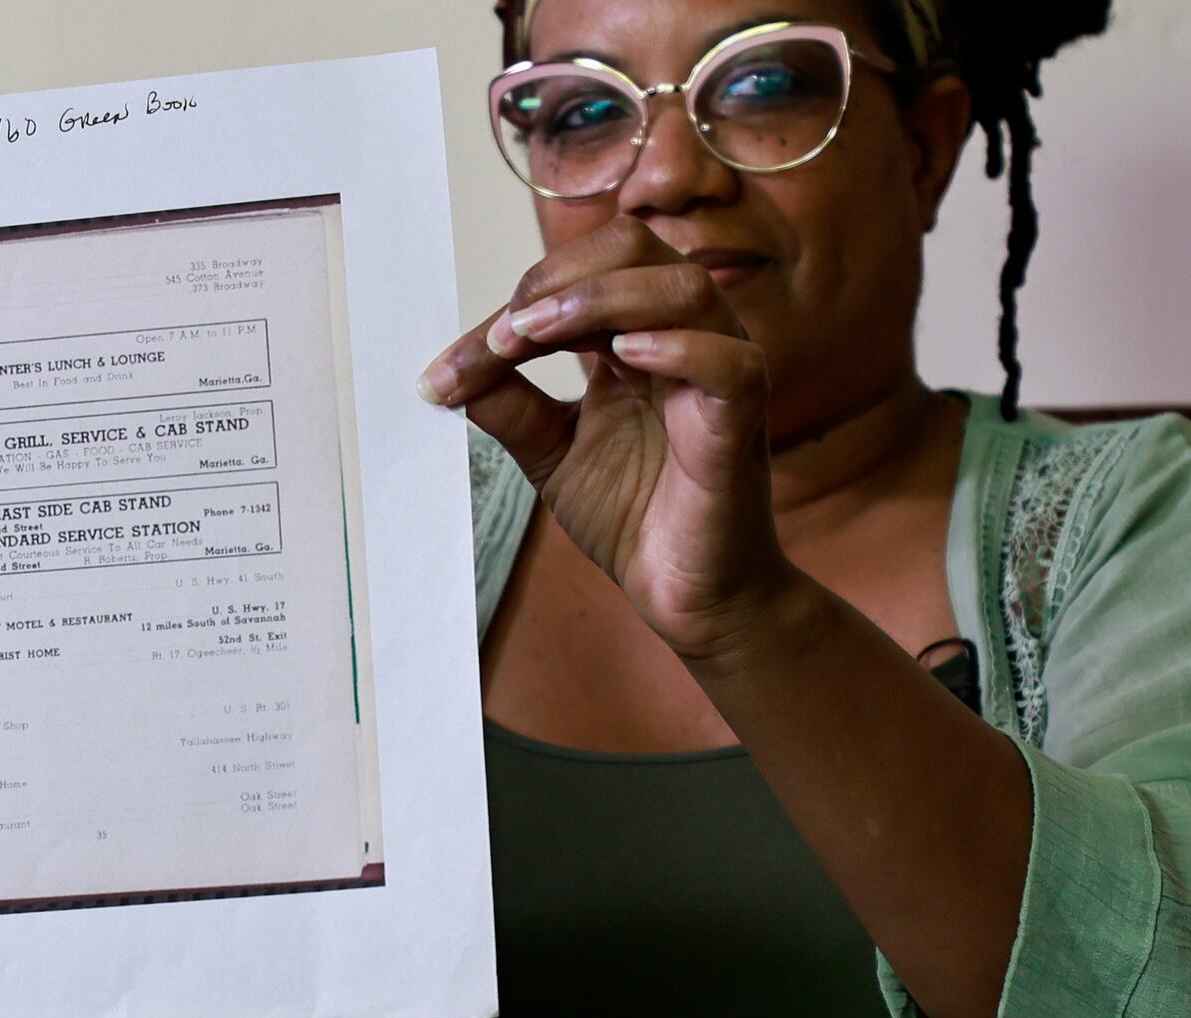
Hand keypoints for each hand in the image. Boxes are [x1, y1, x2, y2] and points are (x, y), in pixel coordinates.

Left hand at [419, 217, 793, 662]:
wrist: (682, 594)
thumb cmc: (634, 514)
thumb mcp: (550, 452)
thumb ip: (509, 406)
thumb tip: (448, 375)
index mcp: (638, 335)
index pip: (580, 275)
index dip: (515, 304)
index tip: (454, 367)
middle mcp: (684, 339)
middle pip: (636, 248)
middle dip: (560, 277)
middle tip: (506, 332)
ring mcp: (719, 377)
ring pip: (685, 288)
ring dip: (601, 299)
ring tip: (538, 333)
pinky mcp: (742, 425)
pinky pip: (730, 363)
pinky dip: (679, 348)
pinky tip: (624, 357)